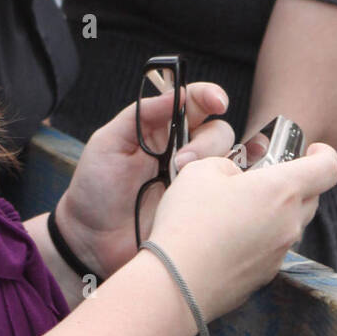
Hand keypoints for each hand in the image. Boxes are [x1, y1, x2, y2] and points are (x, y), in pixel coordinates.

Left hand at [54, 83, 234, 278]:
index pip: (194, 102)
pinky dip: (243, 181)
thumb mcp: (108, 143)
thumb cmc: (95, 190)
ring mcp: (196, 180)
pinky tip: (239, 182)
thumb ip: (140, 114)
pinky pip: (232, 189)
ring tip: (188, 180)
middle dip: (206, 141)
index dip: (209, 96)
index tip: (216, 102)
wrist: (92, 242)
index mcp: (161, 129)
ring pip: (229, 158)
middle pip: (217, 130)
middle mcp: (184, 150)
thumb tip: (176, 93)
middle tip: (180, 162)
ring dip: (216, 162)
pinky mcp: (203, 208)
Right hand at [145, 142, 336, 323]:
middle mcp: (290, 223)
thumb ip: (229, 164)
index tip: (311, 149)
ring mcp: (279, 253)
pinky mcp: (265, 276)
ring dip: (276, 211)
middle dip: (294, 182)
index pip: (328, 167)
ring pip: (292, 223)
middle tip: (262, 177)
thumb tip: (235, 175)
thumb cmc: (189, 224)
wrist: (176, 284)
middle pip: (311, 196)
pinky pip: (273, 247)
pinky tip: (228, 237)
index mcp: (282, 190)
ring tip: (240, 207)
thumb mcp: (202, 170)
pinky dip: (261, 237)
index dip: (323, 153)